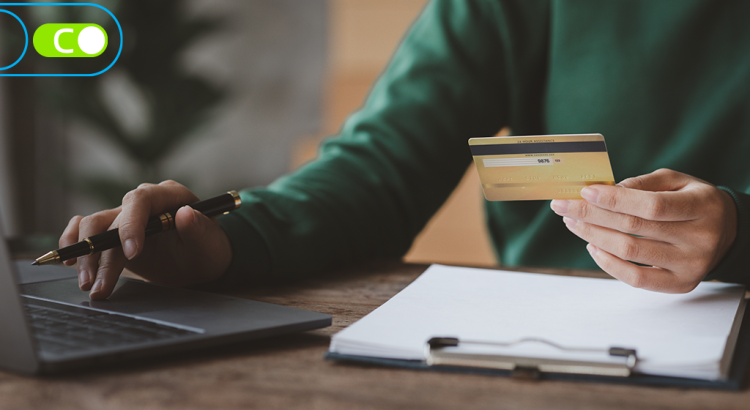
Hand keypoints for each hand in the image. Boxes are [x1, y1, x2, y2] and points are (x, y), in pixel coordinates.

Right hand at [60, 180, 232, 299]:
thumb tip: (185, 214)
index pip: (141, 200)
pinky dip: (75, 243)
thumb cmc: (207, 249)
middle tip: (98, 283)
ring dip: (87, 256)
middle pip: (112, 218)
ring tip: (89, 285)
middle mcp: (144, 201)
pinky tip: (71, 262)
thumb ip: (199, 229)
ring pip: (94, 227)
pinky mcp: (114, 231)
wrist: (199, 261)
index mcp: (169, 195)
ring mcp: (126, 215)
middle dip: (102, 252)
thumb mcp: (209, 243)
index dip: (131, 224)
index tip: (131, 253)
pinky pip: (86, 229)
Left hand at [550, 169, 737, 292]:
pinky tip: (592, 247)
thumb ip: (642, 184)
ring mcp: (692, 265)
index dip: (615, 199)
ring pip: (630, 253)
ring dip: (593, 236)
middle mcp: (700, 238)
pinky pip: (636, 279)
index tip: (585, 192)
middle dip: (591, 215)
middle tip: (564, 206)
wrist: (726, 231)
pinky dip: (608, 263)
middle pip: (635, 228)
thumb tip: (605, 191)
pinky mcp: (681, 284)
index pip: (652, 206)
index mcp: (702, 206)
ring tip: (573, 223)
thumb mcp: (676, 181)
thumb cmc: (693, 201)